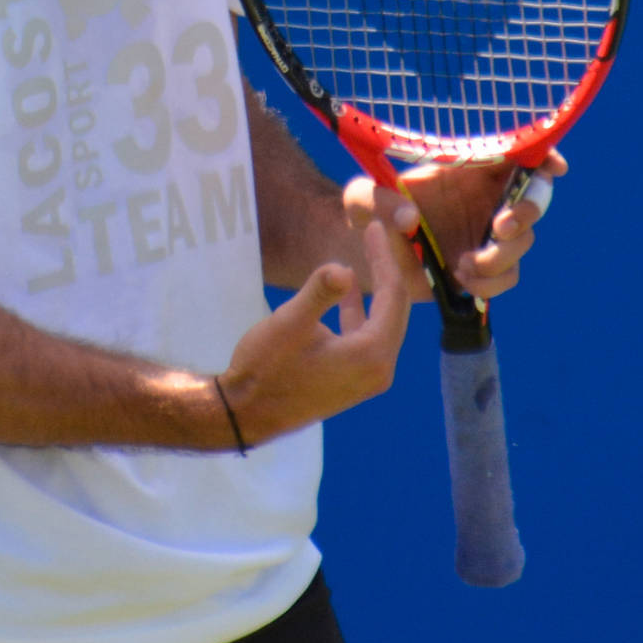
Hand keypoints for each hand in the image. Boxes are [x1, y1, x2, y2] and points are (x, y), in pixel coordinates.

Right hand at [219, 219, 415, 444]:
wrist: (247, 413)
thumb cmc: (265, 368)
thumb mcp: (290, 323)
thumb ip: (319, 292)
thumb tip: (344, 269)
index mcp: (371, 354)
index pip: (391, 295)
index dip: (384, 258)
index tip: (374, 228)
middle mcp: (379, 369)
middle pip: (395, 310)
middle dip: (386, 271)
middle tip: (374, 237)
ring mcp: (368, 379)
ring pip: (383, 324)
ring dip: (374, 291)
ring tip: (365, 258)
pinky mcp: (353, 382)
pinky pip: (369, 338)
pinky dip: (362, 312)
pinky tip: (348, 295)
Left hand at [343, 150, 567, 301]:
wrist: (368, 253)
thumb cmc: (368, 211)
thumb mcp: (360, 199)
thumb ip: (378, 200)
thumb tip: (408, 218)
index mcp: (466, 170)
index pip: (514, 155)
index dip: (541, 157)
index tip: (555, 168)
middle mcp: (484, 199)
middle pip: (533, 198)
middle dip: (527, 212)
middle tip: (499, 227)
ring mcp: (487, 235)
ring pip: (522, 242)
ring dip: (500, 256)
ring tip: (463, 264)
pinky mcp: (483, 267)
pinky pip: (507, 276)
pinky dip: (492, 282)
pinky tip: (462, 279)